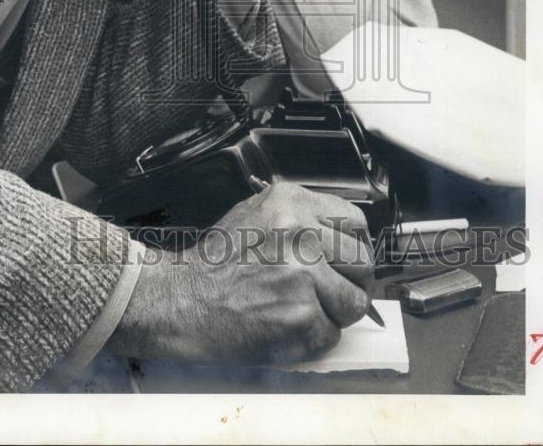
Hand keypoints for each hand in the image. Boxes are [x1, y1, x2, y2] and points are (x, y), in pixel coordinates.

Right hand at [107, 182, 373, 365]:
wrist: (180, 301)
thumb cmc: (214, 264)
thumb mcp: (256, 216)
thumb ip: (299, 220)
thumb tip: (339, 239)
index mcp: (291, 203)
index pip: (355, 221)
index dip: (352, 245)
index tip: (345, 260)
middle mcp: (300, 234)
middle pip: (362, 262)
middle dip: (348, 282)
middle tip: (324, 292)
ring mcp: (303, 276)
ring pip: (354, 301)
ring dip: (334, 313)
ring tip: (301, 310)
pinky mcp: (301, 317)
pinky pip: (331, 334)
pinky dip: (312, 338)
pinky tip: (283, 326)